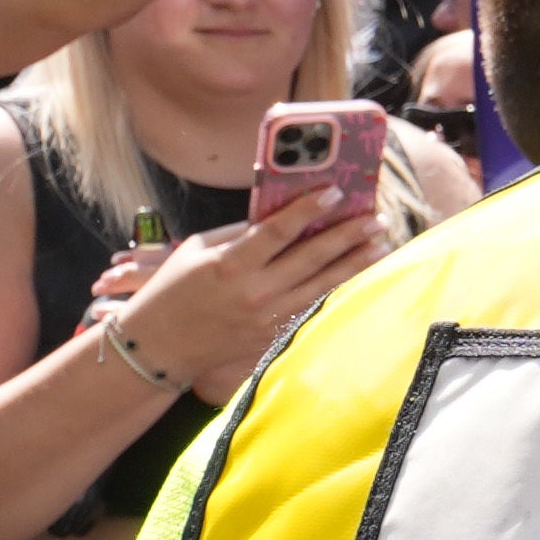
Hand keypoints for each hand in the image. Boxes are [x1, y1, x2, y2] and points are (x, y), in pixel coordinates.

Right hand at [110, 191, 380, 398]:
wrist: (159, 347)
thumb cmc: (172, 291)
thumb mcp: (196, 251)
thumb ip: (238, 234)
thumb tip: (277, 215)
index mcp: (229, 265)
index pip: (278, 232)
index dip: (309, 210)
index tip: (336, 192)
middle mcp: (253, 292)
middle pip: (311, 258)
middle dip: (347, 235)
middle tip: (377, 217)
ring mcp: (267, 317)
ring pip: (322, 284)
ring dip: (354, 262)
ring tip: (380, 243)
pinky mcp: (273, 335)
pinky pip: (311, 306)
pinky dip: (335, 288)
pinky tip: (356, 272)